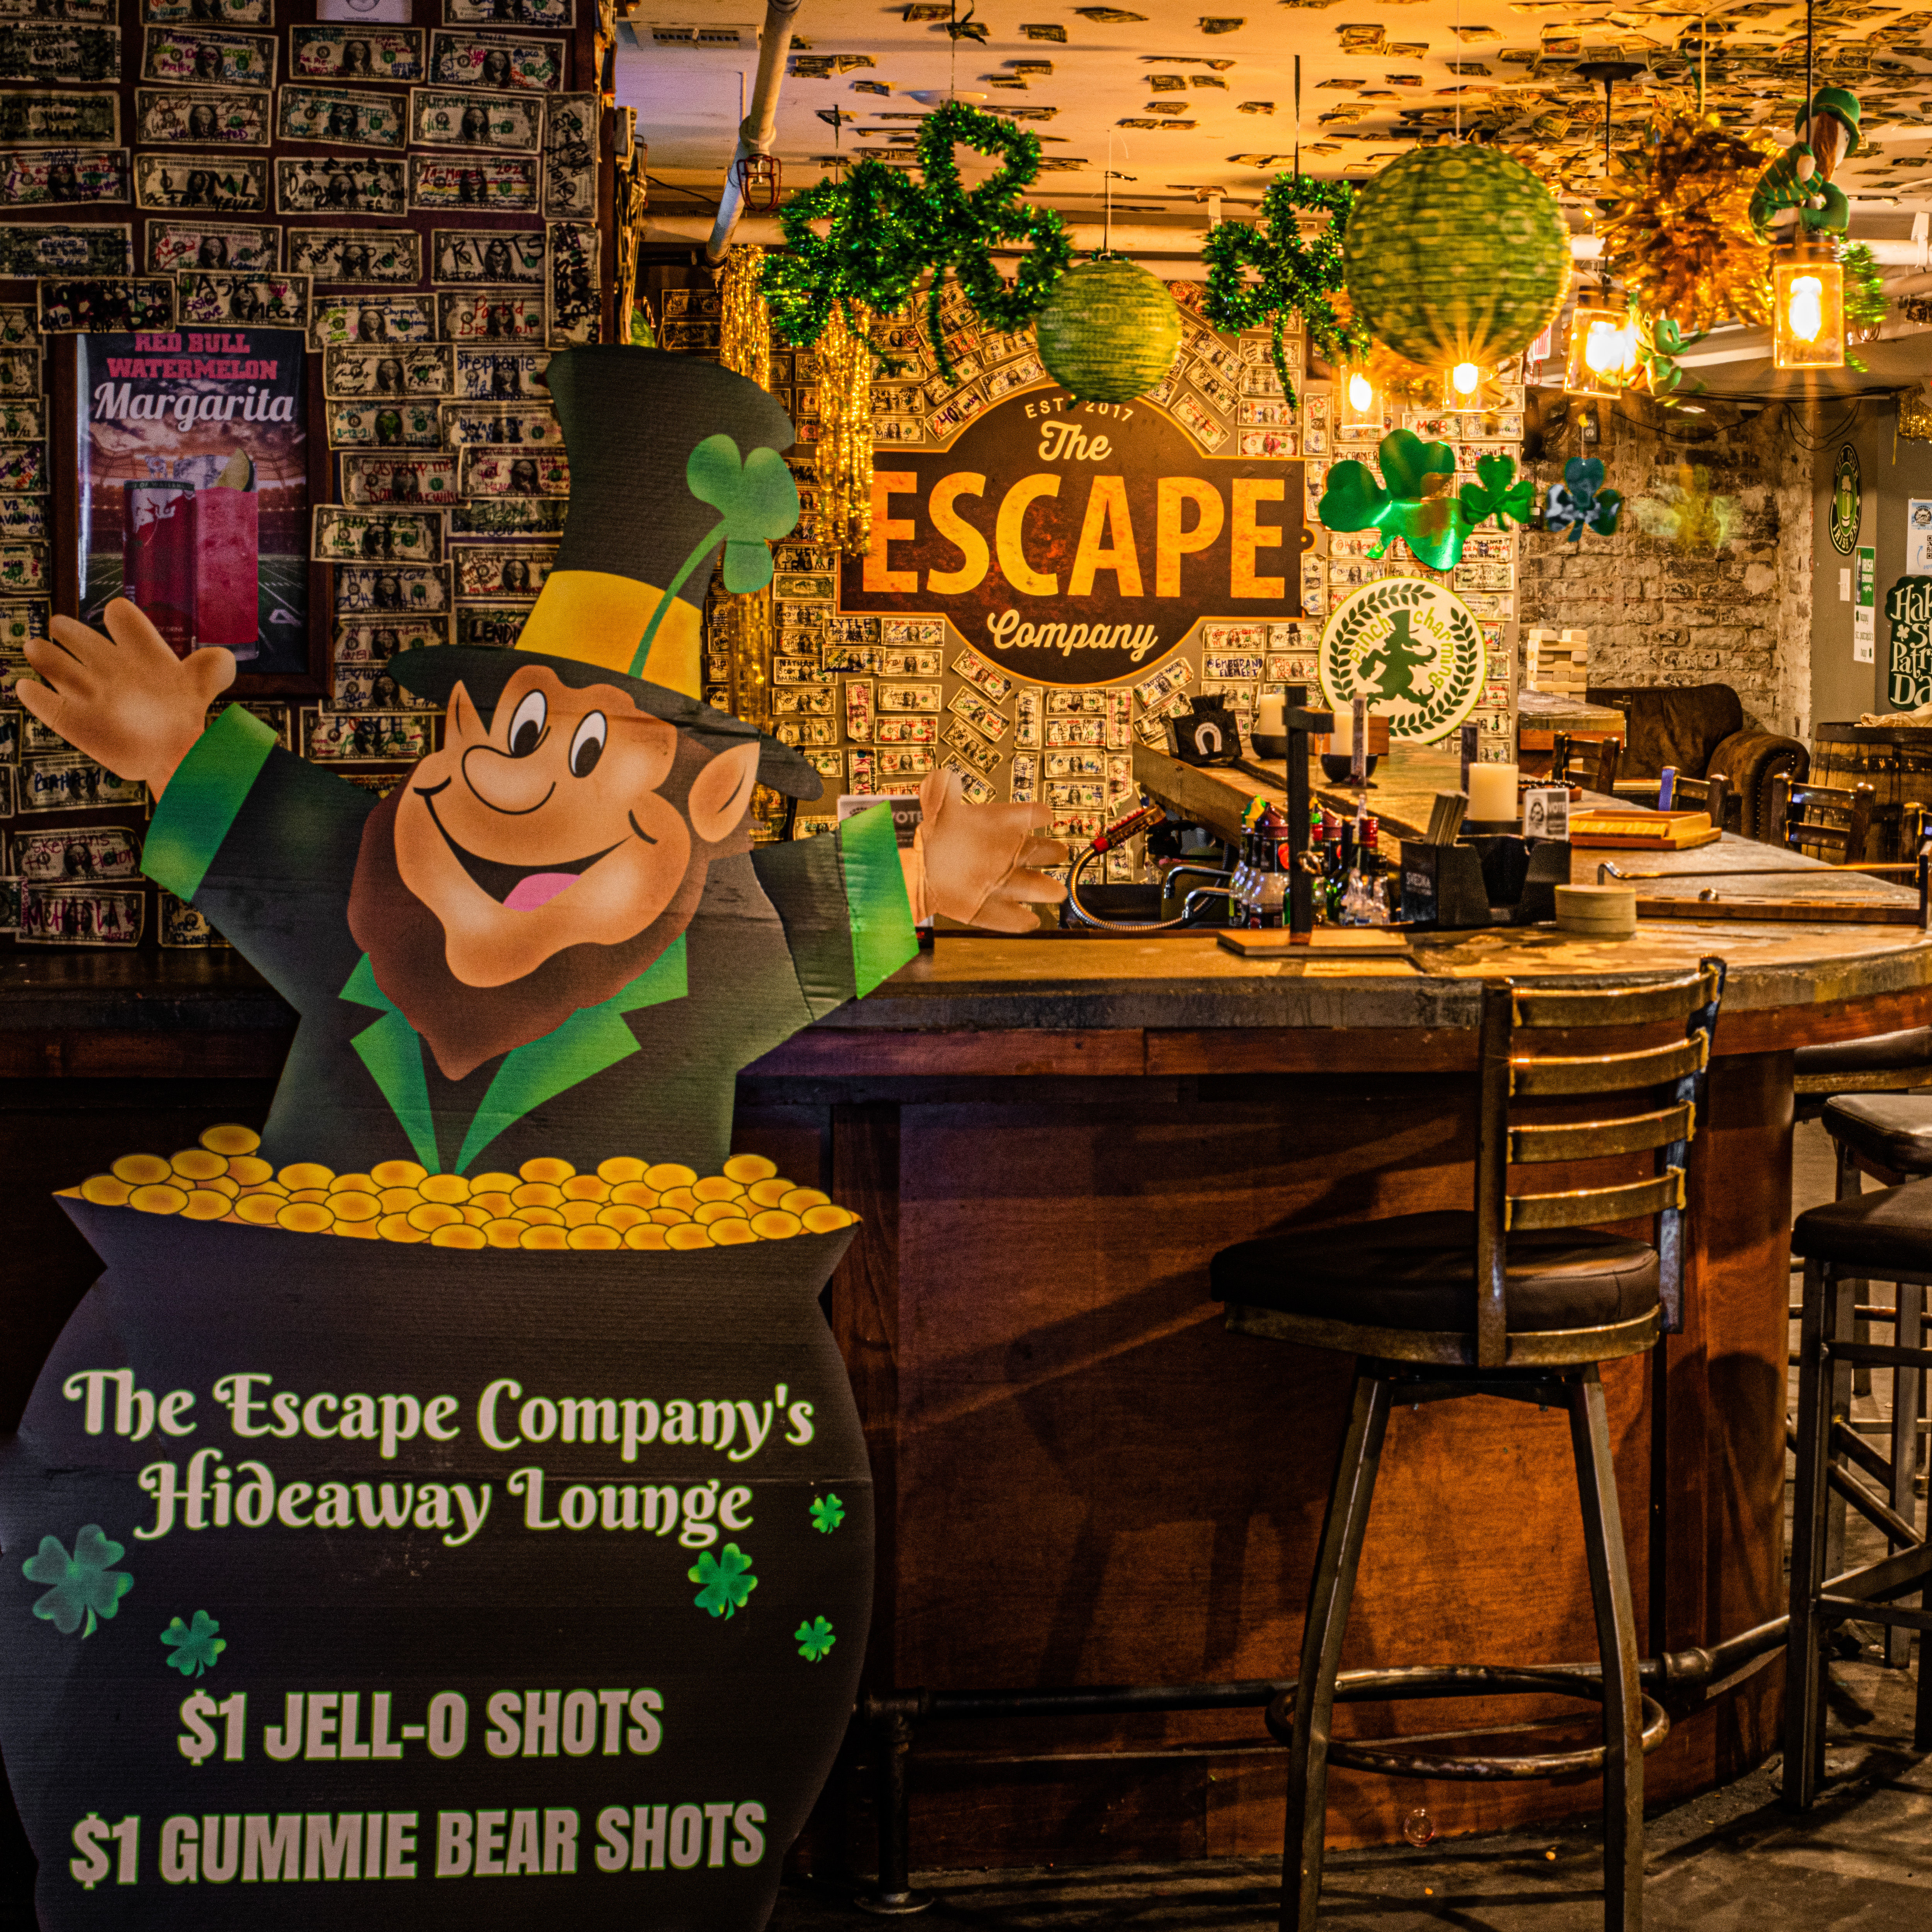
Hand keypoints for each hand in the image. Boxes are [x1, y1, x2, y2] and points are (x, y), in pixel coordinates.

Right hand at [21, 600, 233, 797]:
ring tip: (38, 650)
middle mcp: (108, 665)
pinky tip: (32, 690)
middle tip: (63, 630)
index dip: (119, 617)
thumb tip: (221, 660)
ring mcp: (87, 690)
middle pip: (77, 635)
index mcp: (137, 652)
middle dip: (68, 631)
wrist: (170, 754)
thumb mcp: (202, 688)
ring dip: (43, 654)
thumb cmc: (184, 717)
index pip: (123, 618)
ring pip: (52, 662)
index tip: (117, 620)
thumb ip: (213, 670)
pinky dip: (35, 696)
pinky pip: (45, 703)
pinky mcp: (72, 719)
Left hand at [906, 769, 1067, 932]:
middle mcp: (1007, 854)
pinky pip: (1006, 916)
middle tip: (1060, 852)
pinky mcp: (987, 907)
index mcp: (1001, 827)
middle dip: (1049, 852)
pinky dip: (1017, 919)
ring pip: (1029, 886)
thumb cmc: (938, 838)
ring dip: (1043, 889)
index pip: (1026, 816)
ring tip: (1055, 892)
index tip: (1043, 815)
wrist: (922, 871)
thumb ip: (939, 792)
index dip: (1035, 814)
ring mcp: (1000, 882)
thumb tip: (942, 776)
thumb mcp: (937, 811)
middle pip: (1036, 851)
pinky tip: (1029, 920)